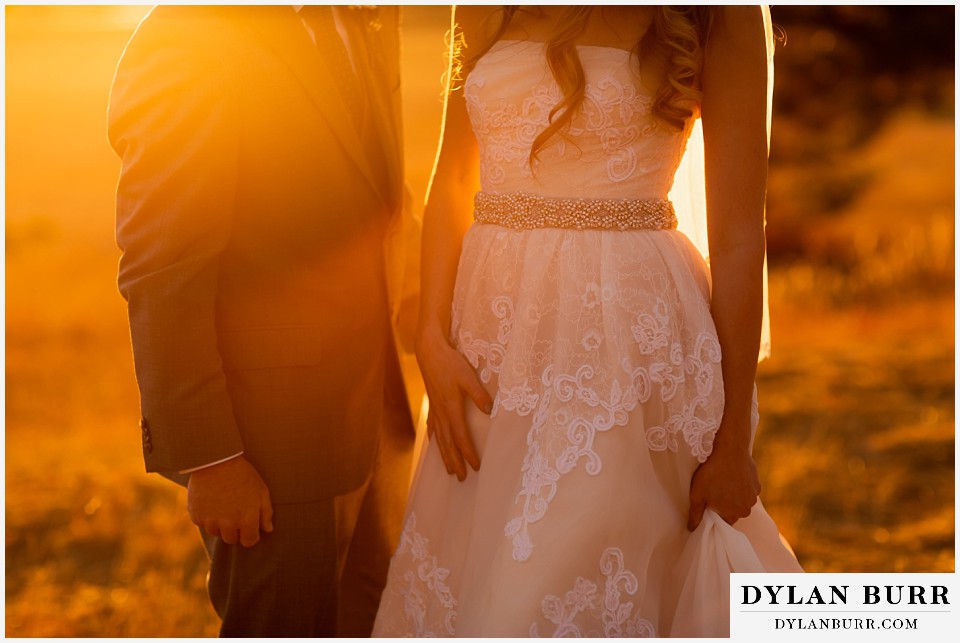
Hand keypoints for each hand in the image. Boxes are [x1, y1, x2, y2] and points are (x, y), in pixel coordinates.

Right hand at [187, 455, 273, 546]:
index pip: (249, 541)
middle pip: (231, 539)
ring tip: (222, 503)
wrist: (216, 460)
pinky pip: (202, 523)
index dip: (250, 534)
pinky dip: (206, 516)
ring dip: (219, 523)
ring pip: (216, 532)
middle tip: (234, 511)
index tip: (248, 526)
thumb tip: (268, 529)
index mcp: (247, 519)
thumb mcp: (261, 490)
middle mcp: (228, 524)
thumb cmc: (242, 474)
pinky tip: (210, 500)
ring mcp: (210, 521)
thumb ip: (266, 512)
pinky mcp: (196, 516)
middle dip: (234, 529)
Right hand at [417, 327, 492, 480]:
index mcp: (451, 409)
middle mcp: (441, 413)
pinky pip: (432, 428)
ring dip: (445, 456)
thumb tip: (490, 411)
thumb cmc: (450, 363)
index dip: (468, 453)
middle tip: (462, 479)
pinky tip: (434, 444)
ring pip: (439, 439)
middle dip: (455, 462)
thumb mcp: (468, 376)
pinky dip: (434, 440)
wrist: (429, 352)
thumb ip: (479, 394)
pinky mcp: (431, 405)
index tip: (475, 467)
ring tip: (449, 471)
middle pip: (448, 444)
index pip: (461, 437)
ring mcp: (434, 410)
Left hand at [687, 430, 759, 530]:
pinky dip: (741, 485)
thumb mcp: (697, 495)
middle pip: (734, 512)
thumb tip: (691, 529)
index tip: (708, 504)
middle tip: (713, 491)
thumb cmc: (711, 473)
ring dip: (734, 495)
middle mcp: (747, 508)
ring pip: (742, 500)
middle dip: (725, 505)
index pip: (724, 522)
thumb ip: (695, 514)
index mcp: (733, 514)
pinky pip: (748, 489)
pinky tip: (732, 475)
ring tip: (722, 481)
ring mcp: (754, 495)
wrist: (729, 449)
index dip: (715, 514)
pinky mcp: (757, 483)